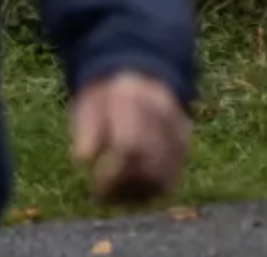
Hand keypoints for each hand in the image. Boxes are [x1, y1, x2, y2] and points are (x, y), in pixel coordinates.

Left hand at [70, 70, 191, 205]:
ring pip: (163, 179)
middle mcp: (163, 117)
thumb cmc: (106, 92)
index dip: (112, 174)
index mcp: (133, 100)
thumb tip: (82, 160)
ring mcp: (178, 132)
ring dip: (135, 195)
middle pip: (150, 167)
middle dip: (123, 189)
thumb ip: (86, 127)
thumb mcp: (89, 100)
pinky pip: (171, 179)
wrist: (141, 71)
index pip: (129, 146)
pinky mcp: (184, 147)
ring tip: (111, 196)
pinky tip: (127, 191)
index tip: (94, 186)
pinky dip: (148, 191)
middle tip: (100, 195)